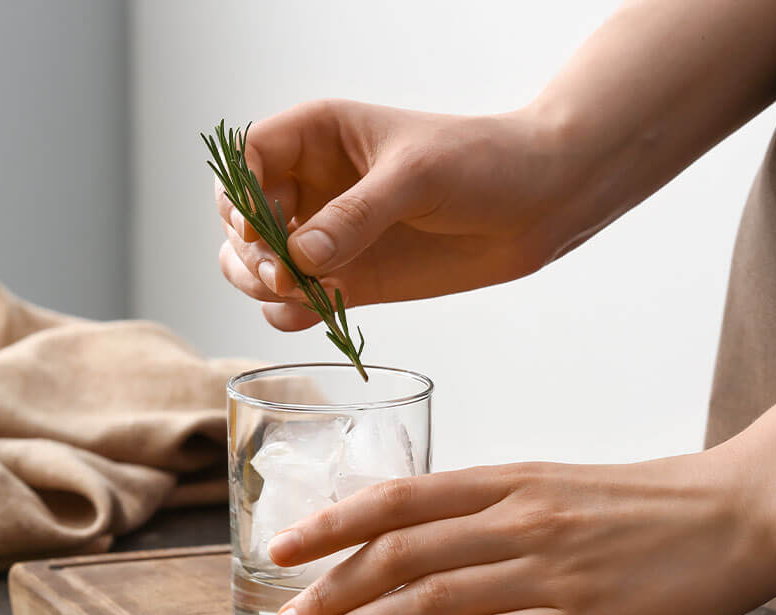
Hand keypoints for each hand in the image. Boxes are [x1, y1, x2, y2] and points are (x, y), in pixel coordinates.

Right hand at [216, 99, 566, 331]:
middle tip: (282, 276)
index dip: (240, 196)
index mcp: (318, 138)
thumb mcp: (417, 176)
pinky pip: (296, 304)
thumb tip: (298, 257)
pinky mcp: (349, 281)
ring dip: (262, 287)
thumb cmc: (481, 163)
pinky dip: (294, 315)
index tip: (258, 229)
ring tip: (302, 295)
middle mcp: (312, 188)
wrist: (535, 205)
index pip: (246, 158)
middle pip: (240, 222)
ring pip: (257, 267)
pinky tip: (324, 311)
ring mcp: (328, 238)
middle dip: (248, 252)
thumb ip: (356, 215)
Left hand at [268, 443, 775, 614]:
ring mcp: (544, 569)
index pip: (396, 498)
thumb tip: (416, 533)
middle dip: (330, 588)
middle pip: (397, 552)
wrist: (731, 513)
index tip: (283, 548)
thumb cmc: (636, 504)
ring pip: (428, 597)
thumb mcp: (551, 485)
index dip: (332, 523)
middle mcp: (514, 519)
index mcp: (505, 481)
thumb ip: (485, 507)